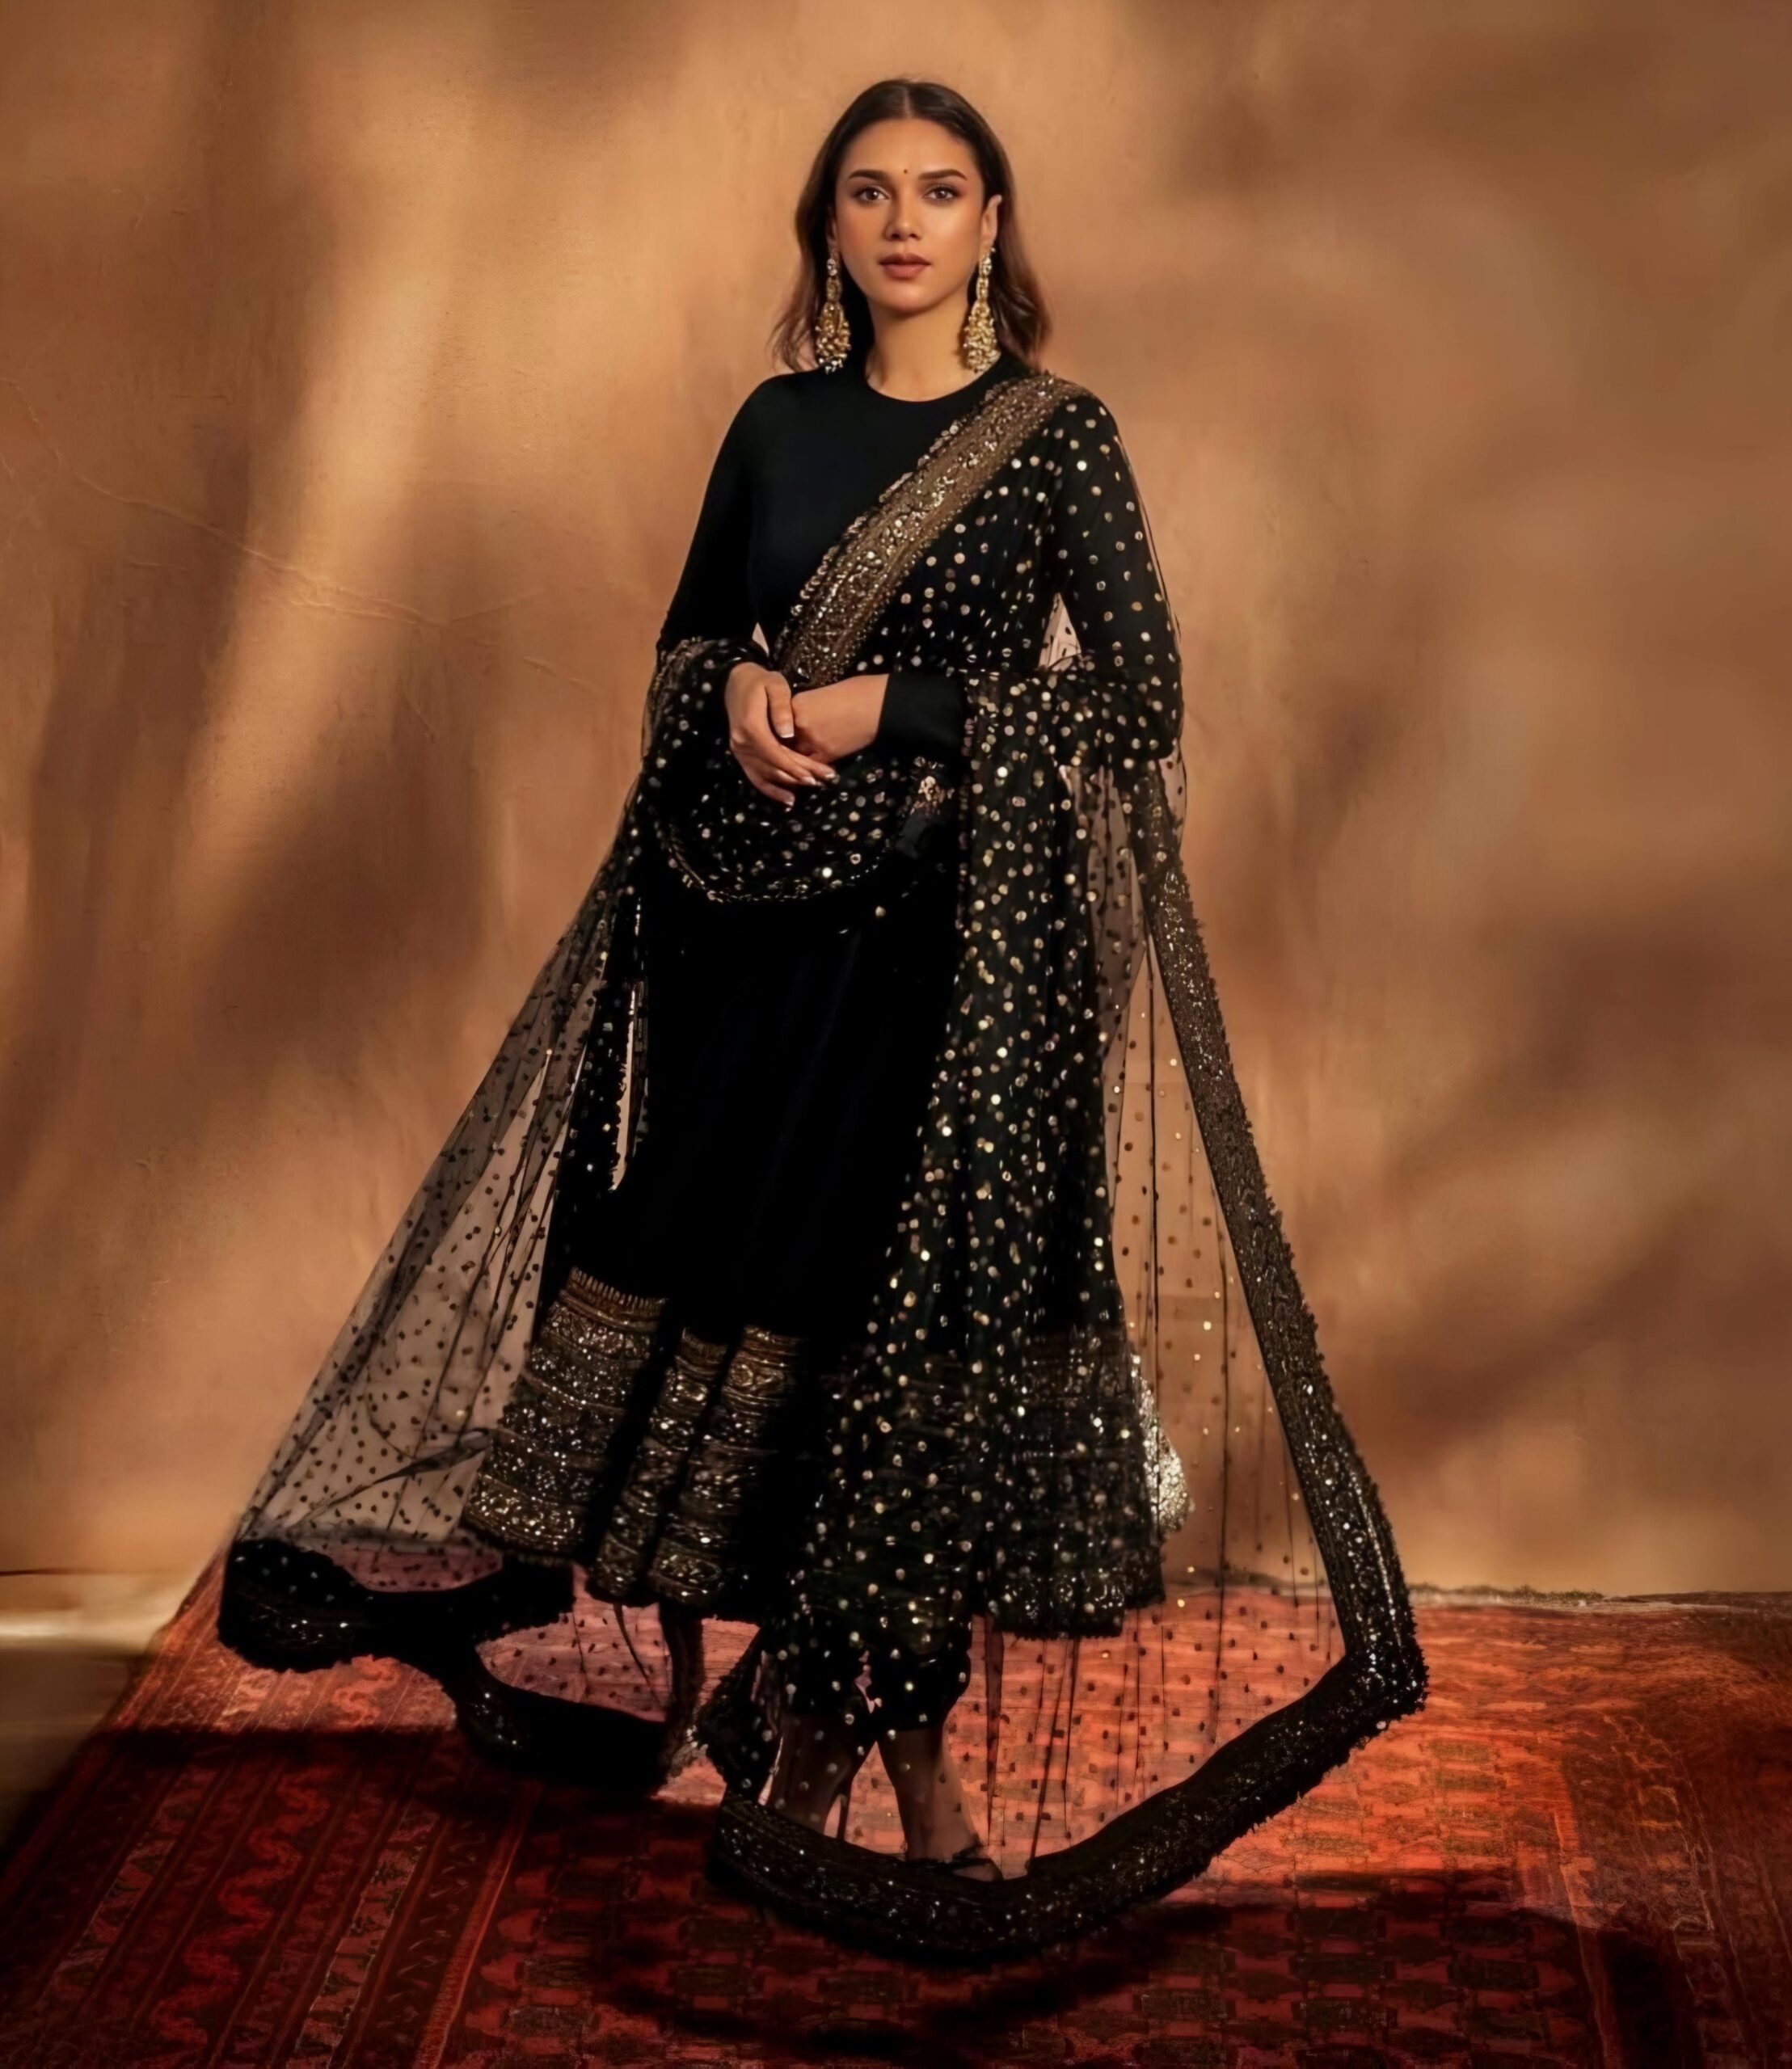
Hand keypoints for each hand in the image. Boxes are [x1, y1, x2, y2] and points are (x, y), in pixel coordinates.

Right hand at [723, 661, 840, 807]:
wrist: (737, 681)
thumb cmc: (761, 681)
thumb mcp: (775, 686)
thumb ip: (782, 708)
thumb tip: (787, 734)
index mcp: (751, 727)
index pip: (776, 754)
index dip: (795, 767)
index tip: (815, 776)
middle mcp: (742, 743)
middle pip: (773, 766)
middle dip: (799, 776)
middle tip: (823, 781)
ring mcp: (739, 750)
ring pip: (765, 775)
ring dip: (788, 785)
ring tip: (812, 788)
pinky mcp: (741, 754)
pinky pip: (754, 777)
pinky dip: (770, 790)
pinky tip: (788, 800)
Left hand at [789, 673, 887, 763]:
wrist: (878, 703)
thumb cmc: (856, 691)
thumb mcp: (823, 693)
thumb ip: (808, 707)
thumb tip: (805, 717)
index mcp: (796, 703)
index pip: (779, 722)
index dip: (781, 730)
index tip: (784, 734)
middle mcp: (798, 723)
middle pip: (783, 741)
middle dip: (785, 747)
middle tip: (785, 753)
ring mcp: (811, 740)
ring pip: (796, 756)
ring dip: (796, 761)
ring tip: (798, 765)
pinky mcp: (827, 754)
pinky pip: (813, 766)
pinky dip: (812, 770)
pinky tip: (814, 771)